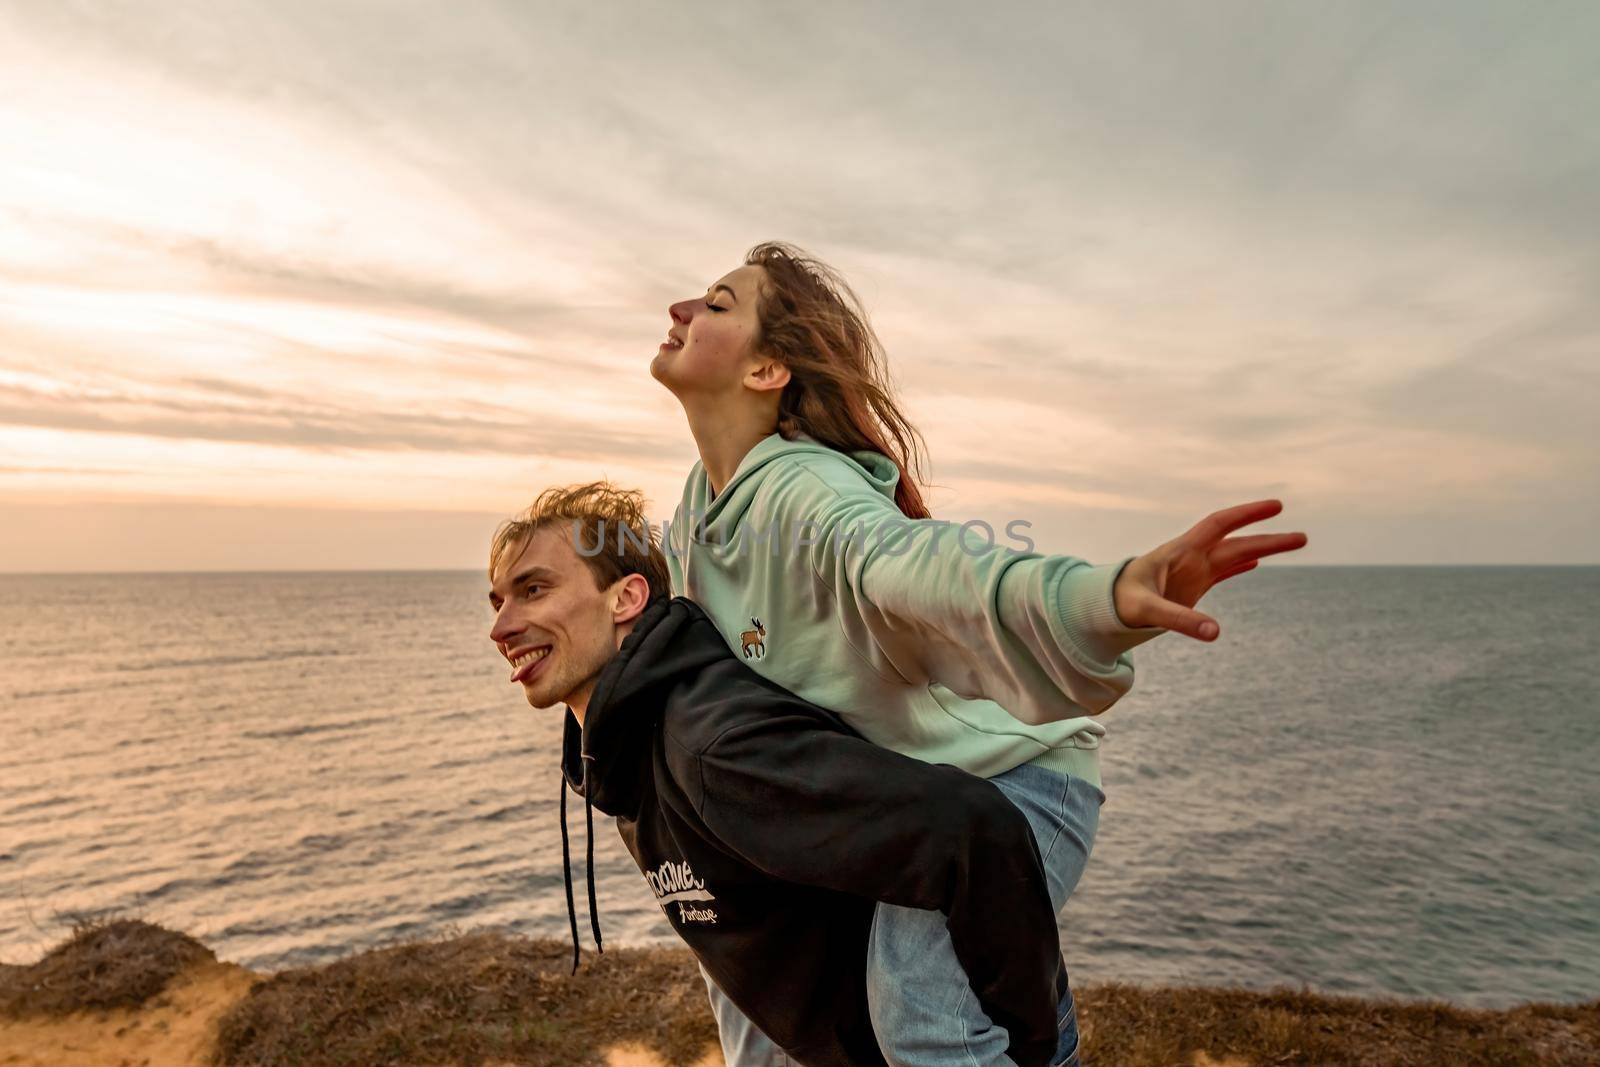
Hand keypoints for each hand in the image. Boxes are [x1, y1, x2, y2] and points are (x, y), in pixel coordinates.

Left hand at [1113, 499, 1307, 640]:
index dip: (1246, 514)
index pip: (1219, 524)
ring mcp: (1193, 571)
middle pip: (1237, 542)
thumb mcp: (1148, 610)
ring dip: (1262, 549)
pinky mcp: (1191, 586)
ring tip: (1295, 542)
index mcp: (1181, 551)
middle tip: (1303, 537)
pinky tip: (1256, 562)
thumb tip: (1215, 633)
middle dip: (1269, 538)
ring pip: (1235, 555)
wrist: (1103, 606)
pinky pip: (1222, 571)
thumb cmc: (1120, 602)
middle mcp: (1191, 558)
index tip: (1275, 507)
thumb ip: (1180, 620)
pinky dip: (1241, 565)